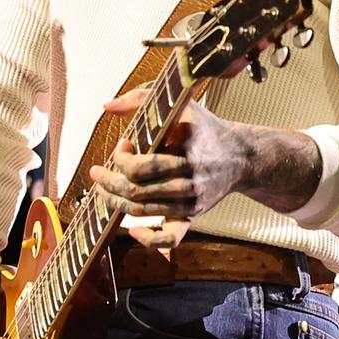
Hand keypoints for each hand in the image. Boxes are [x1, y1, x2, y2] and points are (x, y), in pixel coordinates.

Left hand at [85, 89, 250, 248]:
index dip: (121, 159)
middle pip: (137, 191)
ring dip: (116, 202)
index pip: (141, 167)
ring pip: (144, 211)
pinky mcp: (192, 215)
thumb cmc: (205, 127)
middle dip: (109, 182)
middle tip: (97, 172)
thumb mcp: (181, 104)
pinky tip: (132, 231)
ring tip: (103, 190)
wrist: (240, 156)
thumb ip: (141, 98)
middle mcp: (190, 181)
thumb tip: (107, 107)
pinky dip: (149, 239)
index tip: (122, 145)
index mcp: (187, 153)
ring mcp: (191, 202)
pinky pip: (170, 238)